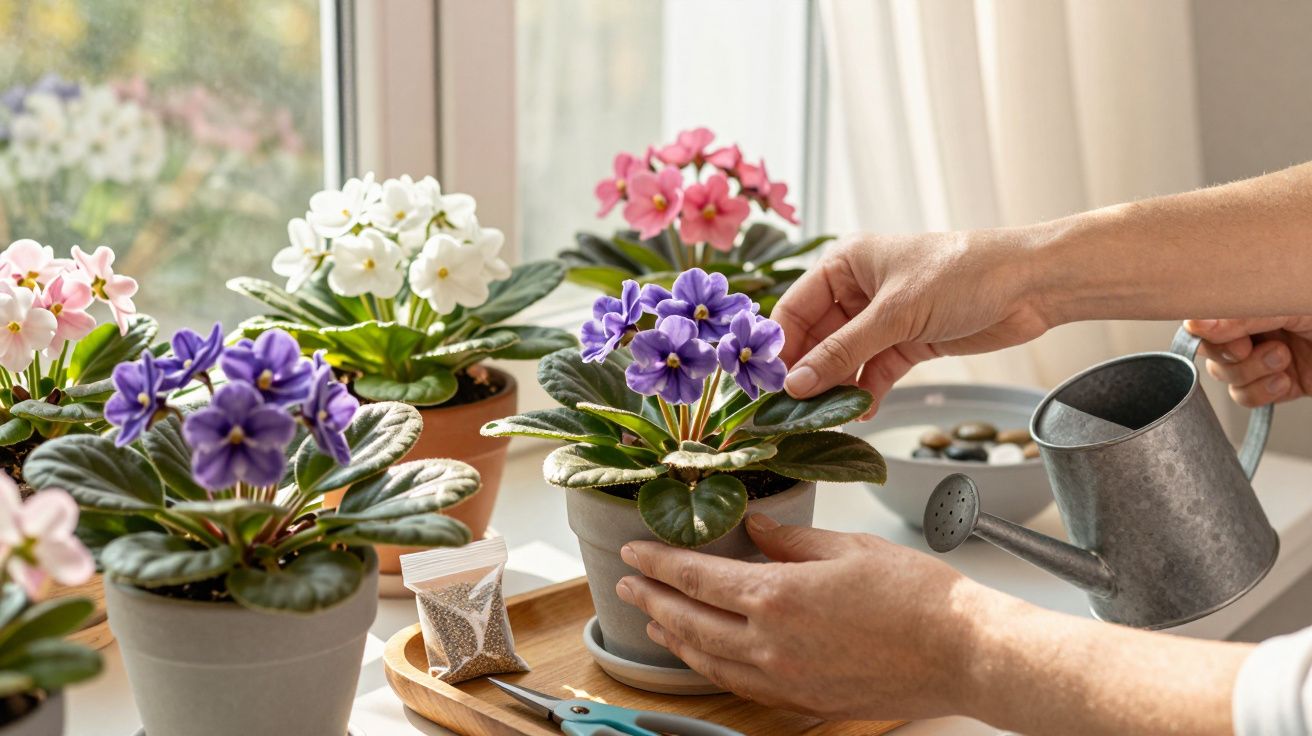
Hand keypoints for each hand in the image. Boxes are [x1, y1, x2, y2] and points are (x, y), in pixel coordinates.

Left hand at [614, 515, 996, 720]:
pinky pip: (740, 684)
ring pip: (708, 660)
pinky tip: (706, 656)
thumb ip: (791, 539)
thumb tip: (755, 529)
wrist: (963, 652)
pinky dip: (711, 667)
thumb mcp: (848, 547)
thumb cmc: (917, 596)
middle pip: (689, 621)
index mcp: (778, 596)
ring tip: (653, 619)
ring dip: (673, 638)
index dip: (658, 562)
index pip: (696, 577)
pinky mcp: (804, 700)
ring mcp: (785, 678)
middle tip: (626, 582)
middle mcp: (771, 643)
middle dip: (651, 599)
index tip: (633, 552)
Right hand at [774, 231, 1050, 409]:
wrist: (1031, 285)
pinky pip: (873, 372)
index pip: (794, 308)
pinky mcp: (907, 342)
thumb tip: (796, 385)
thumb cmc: (962, 274)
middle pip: (816, 338)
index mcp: (845, 264)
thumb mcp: (895, 313)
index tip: (768, 385)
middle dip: (808, 373)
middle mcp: (857, 290)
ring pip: (844, 359)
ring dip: (836, 387)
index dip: (780, 346)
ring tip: (826, 418)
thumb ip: (843, 352)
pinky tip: (860, 413)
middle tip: (793, 412)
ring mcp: (882, 319)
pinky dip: (866, 392)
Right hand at [1185, 317, 1311, 406]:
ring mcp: (1260, 360)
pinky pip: (1245, 397)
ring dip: (1252, 371)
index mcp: (1248, 306)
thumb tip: (1195, 324)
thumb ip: (1238, 318)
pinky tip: (1286, 379)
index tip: (1223, 335)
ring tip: (1282, 356)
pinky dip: (1263, 392)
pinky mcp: (1274, 386)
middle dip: (1228, 355)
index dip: (1206, 334)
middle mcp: (1250, 332)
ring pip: (1225, 375)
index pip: (1203, 320)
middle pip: (1208, 351)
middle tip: (1248, 348)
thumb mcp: (1280, 308)